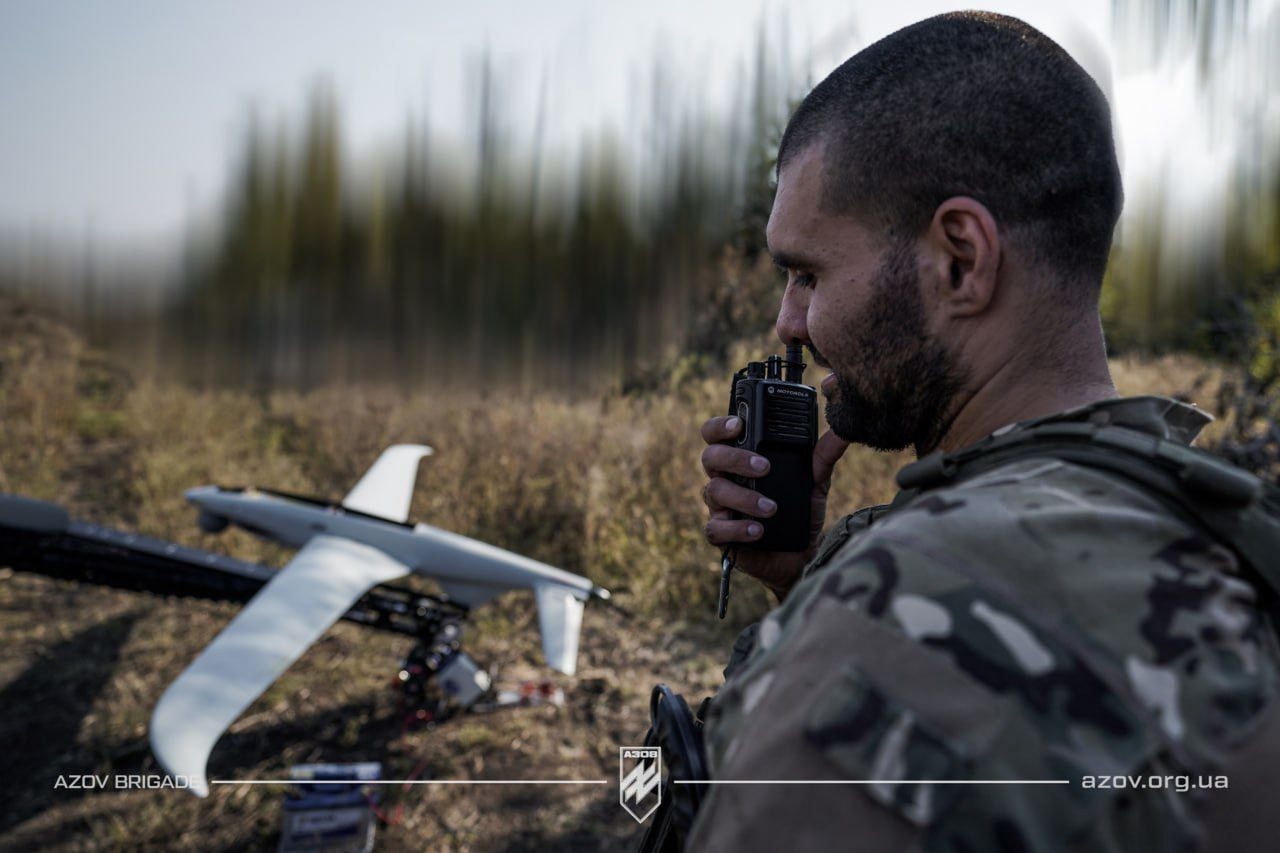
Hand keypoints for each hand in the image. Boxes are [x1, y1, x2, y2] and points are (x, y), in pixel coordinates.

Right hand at [699, 374, 849, 598]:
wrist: (801, 555)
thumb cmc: (800, 512)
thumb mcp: (815, 482)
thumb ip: (823, 458)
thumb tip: (842, 433)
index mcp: (739, 459)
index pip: (717, 434)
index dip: (721, 426)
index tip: (740, 425)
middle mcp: (724, 479)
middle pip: (710, 458)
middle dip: (735, 459)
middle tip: (764, 467)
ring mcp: (720, 507)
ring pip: (714, 492)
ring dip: (743, 497)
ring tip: (771, 508)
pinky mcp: (722, 535)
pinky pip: (716, 529)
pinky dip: (737, 529)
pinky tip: (758, 531)